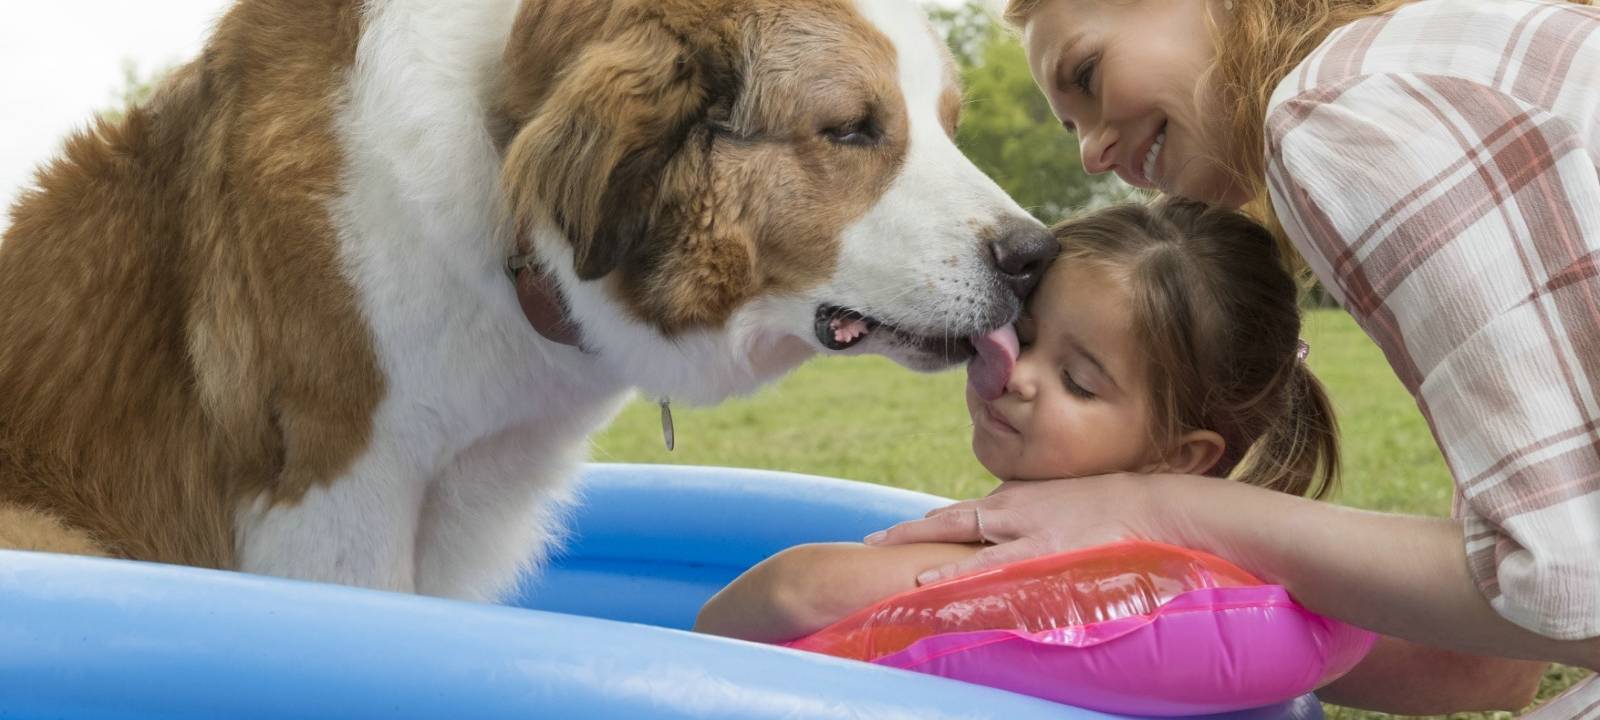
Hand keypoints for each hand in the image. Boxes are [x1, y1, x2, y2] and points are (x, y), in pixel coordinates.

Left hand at [864, 473, 1179, 584]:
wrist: (1148, 503)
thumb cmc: (1110, 509)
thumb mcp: (1062, 509)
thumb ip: (1035, 522)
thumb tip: (1016, 540)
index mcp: (1017, 497)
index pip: (963, 511)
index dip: (930, 523)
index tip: (899, 534)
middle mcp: (1011, 505)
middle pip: (947, 517)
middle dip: (907, 529)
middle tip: (869, 540)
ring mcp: (1023, 525)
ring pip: (958, 532)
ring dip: (917, 543)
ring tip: (878, 551)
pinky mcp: (1041, 548)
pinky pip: (989, 565)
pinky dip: (956, 573)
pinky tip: (928, 583)